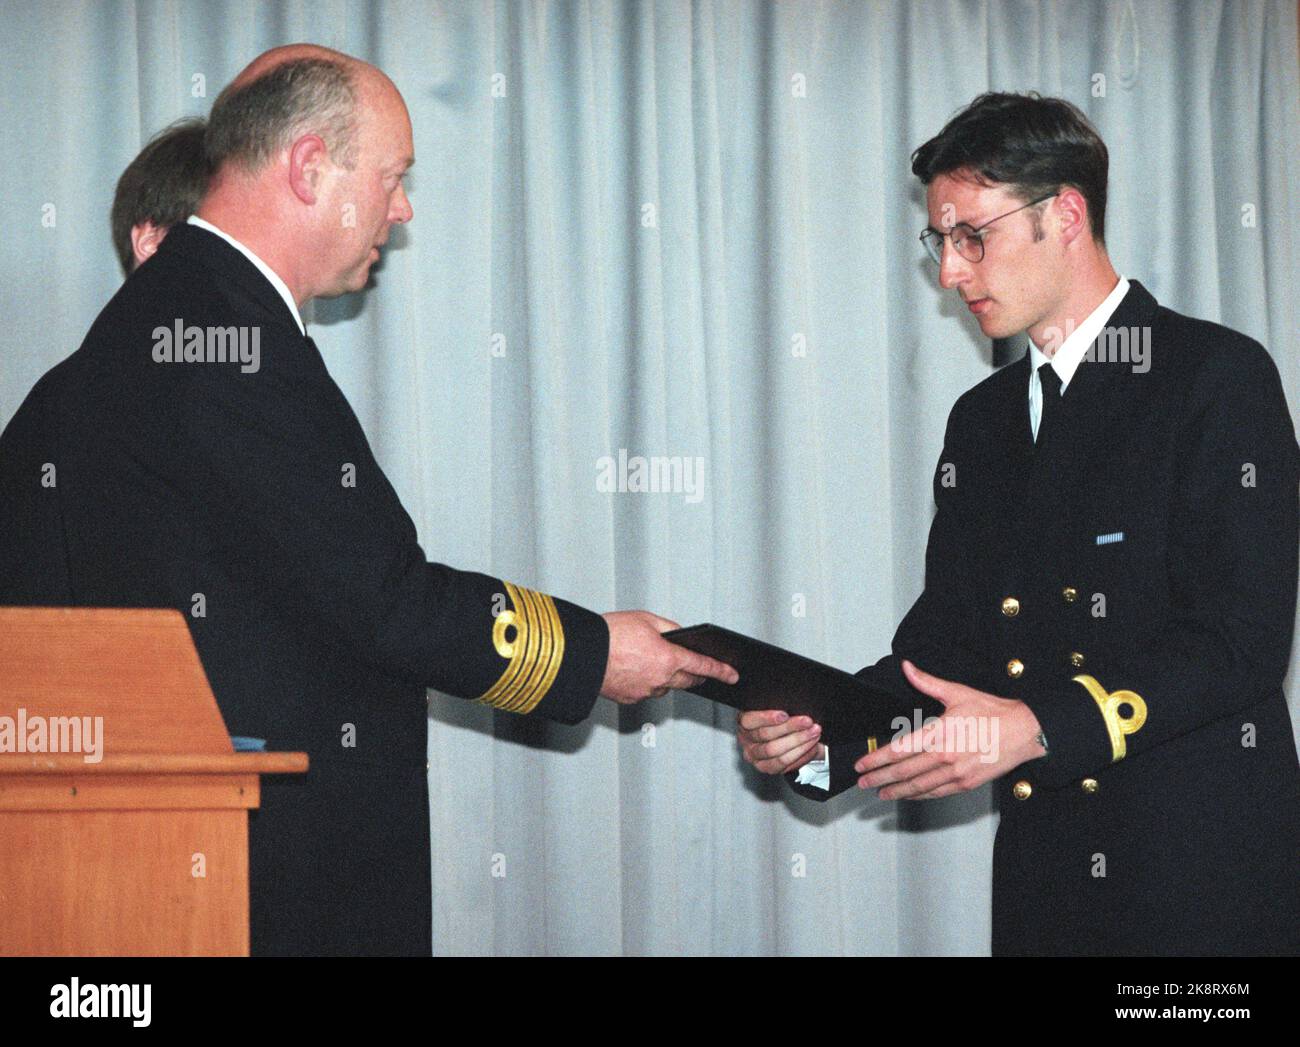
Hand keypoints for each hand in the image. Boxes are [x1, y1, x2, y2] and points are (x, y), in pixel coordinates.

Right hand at [599, 611, 738, 703]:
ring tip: (655, 662)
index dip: (721, 670)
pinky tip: (635, 669)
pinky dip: (647, 682)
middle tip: (700, 671)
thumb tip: (680, 635)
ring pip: (666, 688)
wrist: (580, 654)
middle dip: (696, 676)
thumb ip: (669, 628)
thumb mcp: (646, 620)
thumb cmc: (610, 634)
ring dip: (668, 678)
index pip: (702, 666)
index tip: (732, 675)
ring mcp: (645, 692)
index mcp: (668, 658)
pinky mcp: (630, 699)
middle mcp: (660, 679)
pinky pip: (646, 692)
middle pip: (688, 681)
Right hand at [736, 710, 824, 773]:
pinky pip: (784, 763)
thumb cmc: (779, 719)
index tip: (785, 714)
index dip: (767, 718)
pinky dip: (800, 754)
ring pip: (776, 752)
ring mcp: (755, 756)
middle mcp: (746, 740)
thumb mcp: (774, 708)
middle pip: (766, 736)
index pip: (749, 720)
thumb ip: (777, 705)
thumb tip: (792, 704)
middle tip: (807, 722)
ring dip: (798, 741)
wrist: (785, 735)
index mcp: (744, 722)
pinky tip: (810, 745)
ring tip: (813, 733)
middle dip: (790, 728)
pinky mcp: (766, 767)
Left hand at [853, 659, 1045, 799]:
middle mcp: (945, 756)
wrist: (1026, 731)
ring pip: (918, 786)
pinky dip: (919, 795)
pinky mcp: (967, 783)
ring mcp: (956, 773)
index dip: (876, 759)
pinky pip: (937, 793)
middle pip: (904, 771)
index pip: (899, 750)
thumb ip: (927, 682)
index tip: (861, 764)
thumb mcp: (958, 692)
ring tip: (879, 793)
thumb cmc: (993, 712)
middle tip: (862, 783)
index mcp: (940, 733)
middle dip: (879, 778)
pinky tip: (908, 795)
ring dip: (896, 791)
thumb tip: (907, 667)